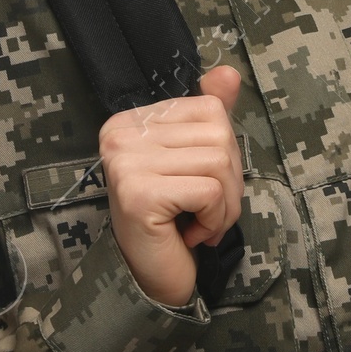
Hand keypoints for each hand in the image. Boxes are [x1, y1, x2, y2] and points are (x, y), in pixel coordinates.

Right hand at [100, 64, 243, 307]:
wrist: (150, 279)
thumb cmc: (173, 219)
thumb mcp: (194, 160)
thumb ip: (210, 116)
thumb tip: (229, 72)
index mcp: (131, 120)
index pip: (209, 109)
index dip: (224, 152)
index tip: (199, 185)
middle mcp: (121, 134)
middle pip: (219, 135)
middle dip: (230, 182)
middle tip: (206, 211)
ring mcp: (126, 162)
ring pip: (219, 163)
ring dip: (225, 205)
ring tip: (200, 223)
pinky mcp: (139, 193)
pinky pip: (210, 191)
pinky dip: (214, 219)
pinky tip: (191, 236)